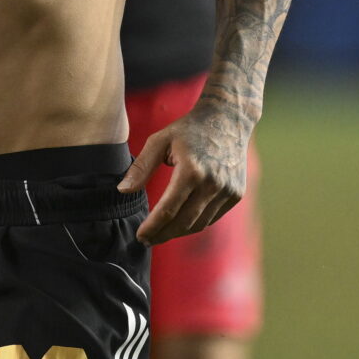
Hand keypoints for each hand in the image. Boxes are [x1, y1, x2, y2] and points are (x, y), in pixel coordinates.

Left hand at [121, 97, 249, 243]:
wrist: (228, 118)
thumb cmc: (189, 129)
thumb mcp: (160, 141)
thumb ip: (141, 167)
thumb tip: (122, 191)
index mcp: (191, 170)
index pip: (168, 210)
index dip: (152, 227)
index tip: (140, 236)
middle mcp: (212, 183)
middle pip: (183, 223)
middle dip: (163, 235)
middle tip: (147, 240)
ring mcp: (227, 190)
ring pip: (199, 224)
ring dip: (178, 232)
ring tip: (161, 233)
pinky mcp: (236, 194)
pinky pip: (212, 217)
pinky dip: (195, 223)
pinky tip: (181, 222)